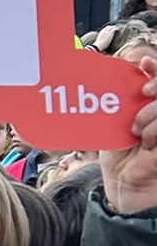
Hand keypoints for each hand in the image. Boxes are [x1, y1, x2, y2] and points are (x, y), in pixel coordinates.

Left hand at [103, 55, 156, 213]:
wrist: (122, 183)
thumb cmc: (117, 156)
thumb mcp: (112, 127)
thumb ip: (114, 106)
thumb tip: (95, 83)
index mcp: (147, 105)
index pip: (156, 79)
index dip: (154, 68)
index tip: (143, 63)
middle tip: (143, 93)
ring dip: (151, 114)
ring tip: (136, 131)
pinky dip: (155, 130)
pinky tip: (147, 143)